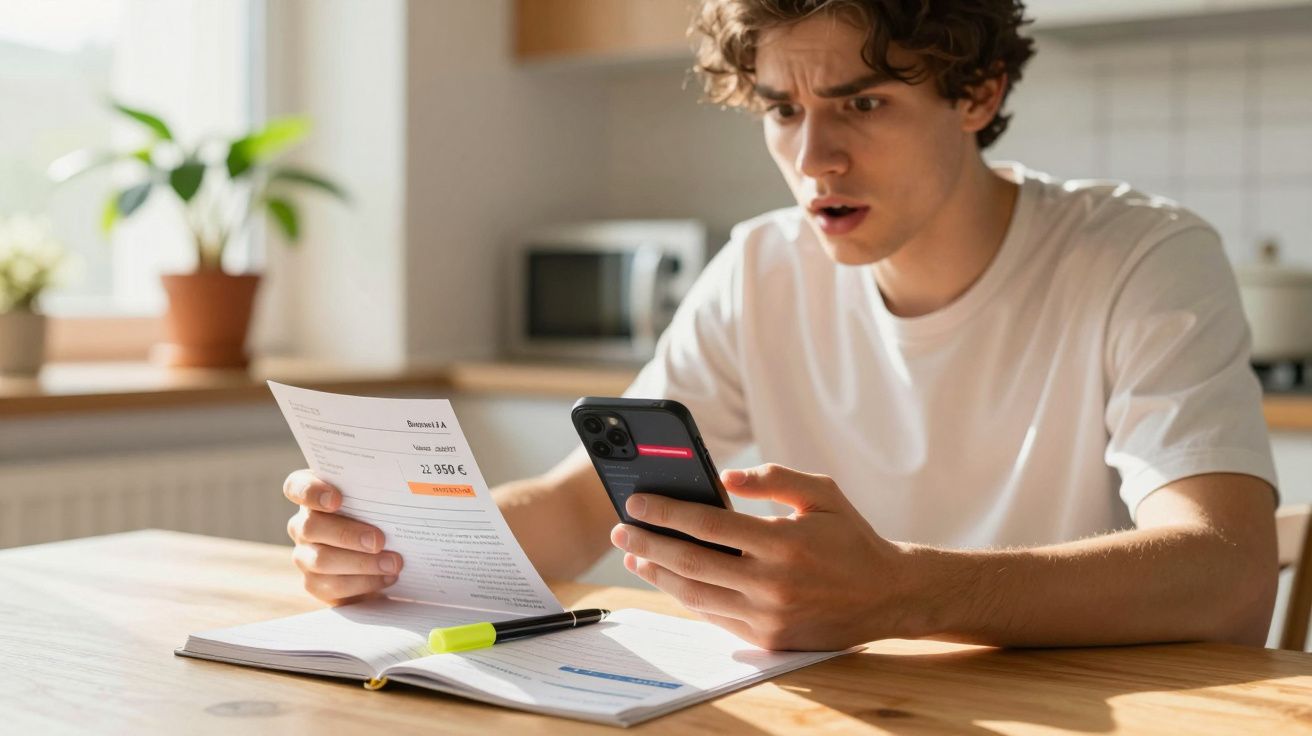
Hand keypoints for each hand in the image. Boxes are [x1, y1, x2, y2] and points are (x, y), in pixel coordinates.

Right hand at [283, 469, 402, 603]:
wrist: (380, 556)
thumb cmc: (377, 518)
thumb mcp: (376, 502)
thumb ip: (376, 494)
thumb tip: (400, 494)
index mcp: (313, 496)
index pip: (296, 487)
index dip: (311, 492)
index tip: (336, 499)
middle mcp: (302, 525)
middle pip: (311, 527)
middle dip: (347, 534)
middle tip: (379, 540)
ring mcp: (305, 555)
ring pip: (322, 560)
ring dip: (362, 563)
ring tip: (393, 563)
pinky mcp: (315, 583)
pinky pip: (334, 585)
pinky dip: (364, 582)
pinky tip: (387, 576)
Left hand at [610, 463, 915, 649]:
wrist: (889, 596)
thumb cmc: (851, 538)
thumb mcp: (821, 493)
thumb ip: (773, 478)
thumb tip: (724, 477)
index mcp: (782, 542)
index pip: (707, 524)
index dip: (666, 512)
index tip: (636, 501)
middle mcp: (771, 583)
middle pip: (690, 562)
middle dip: (648, 543)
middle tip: (621, 529)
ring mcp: (768, 616)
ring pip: (695, 595)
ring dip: (658, 574)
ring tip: (635, 555)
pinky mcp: (768, 639)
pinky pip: (714, 616)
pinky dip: (686, 597)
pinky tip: (668, 578)